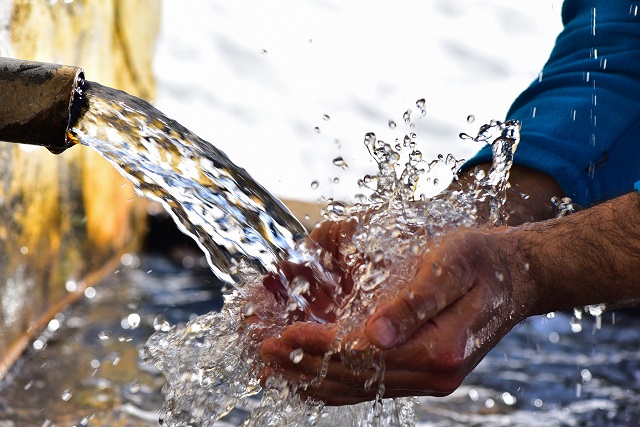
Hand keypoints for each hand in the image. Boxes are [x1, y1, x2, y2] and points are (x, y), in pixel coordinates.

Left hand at [260, 226, 533, 404]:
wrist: (518, 276)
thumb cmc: (482, 261)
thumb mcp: (451, 268)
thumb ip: (414, 303)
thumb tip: (374, 334)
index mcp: (438, 350)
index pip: (364, 357)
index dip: (320, 348)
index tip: (283, 335)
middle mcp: (432, 374)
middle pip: (355, 379)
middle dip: (305, 365)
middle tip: (263, 351)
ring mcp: (427, 378)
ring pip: (358, 389)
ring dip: (313, 377)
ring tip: (275, 364)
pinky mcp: (422, 372)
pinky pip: (370, 384)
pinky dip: (335, 381)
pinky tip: (310, 372)